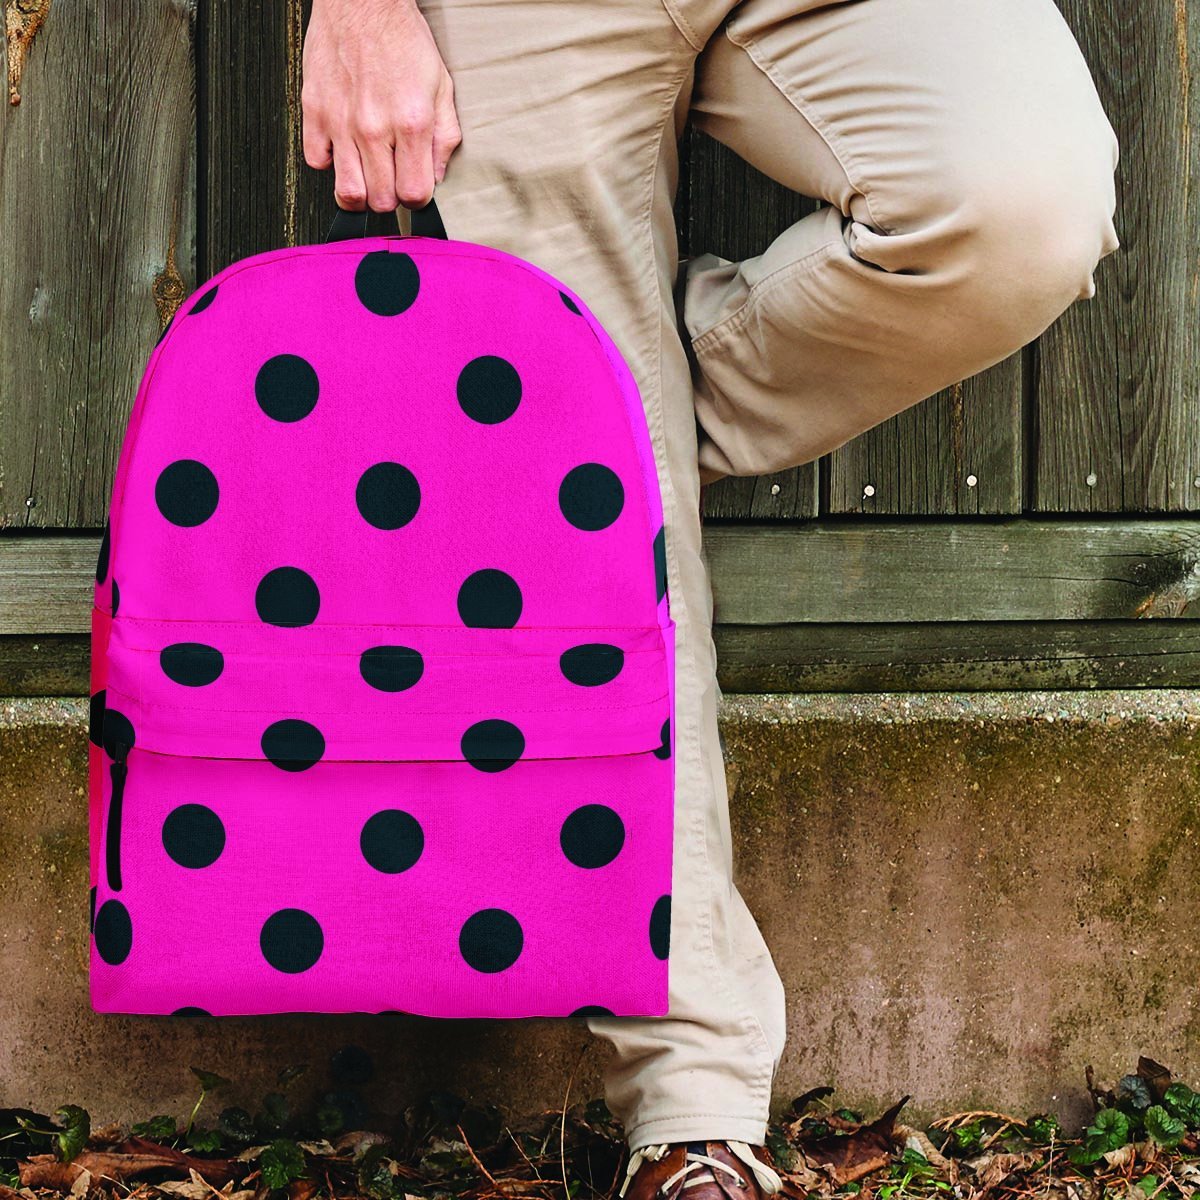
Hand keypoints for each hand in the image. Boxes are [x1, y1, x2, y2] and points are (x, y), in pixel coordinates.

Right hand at [302, 0, 461, 211]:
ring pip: (347, 192)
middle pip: (381, 200)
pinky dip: (329, 163)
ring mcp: (341, 122)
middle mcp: (374, 127)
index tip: (415, 189)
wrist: (362, 1)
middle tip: (391, 180)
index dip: (417, 199)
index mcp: (411, 123)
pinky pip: (316, 162)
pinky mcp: (314, 111)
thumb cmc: (401, 39)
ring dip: (360, 192)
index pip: (414, 194)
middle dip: (390, 198)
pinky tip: (343, 150)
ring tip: (367, 177)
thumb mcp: (441, 87)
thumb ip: (445, 137)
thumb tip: (437, 175)